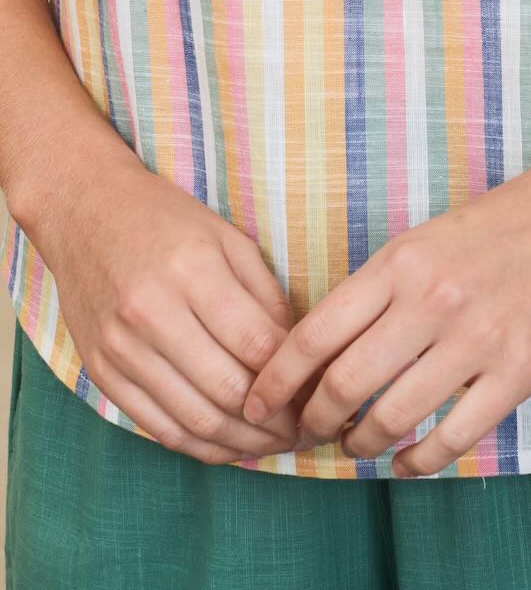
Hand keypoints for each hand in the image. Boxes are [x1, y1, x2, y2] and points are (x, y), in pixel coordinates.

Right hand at [30, 145, 301, 463]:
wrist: (84, 211)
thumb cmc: (164, 218)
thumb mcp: (227, 238)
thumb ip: (265, 294)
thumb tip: (298, 352)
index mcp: (192, 271)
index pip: (256, 344)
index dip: (295, 377)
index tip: (320, 391)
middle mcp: (152, 313)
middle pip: (227, 391)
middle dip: (276, 421)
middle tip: (307, 430)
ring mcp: (121, 348)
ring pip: (194, 420)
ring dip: (243, 445)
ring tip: (277, 446)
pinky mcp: (102, 372)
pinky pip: (157, 427)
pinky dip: (199, 447)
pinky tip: (231, 447)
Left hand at [241, 135, 530, 475]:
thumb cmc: (515, 221)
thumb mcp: (436, 237)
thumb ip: (389, 287)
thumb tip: (332, 349)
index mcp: (403, 260)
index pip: (314, 332)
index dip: (276, 381)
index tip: (259, 405)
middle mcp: (431, 298)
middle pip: (342, 385)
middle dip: (313, 423)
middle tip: (308, 435)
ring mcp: (477, 337)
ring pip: (390, 417)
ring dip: (363, 446)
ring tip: (360, 447)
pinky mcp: (520, 369)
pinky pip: (451, 437)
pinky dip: (418, 461)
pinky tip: (410, 461)